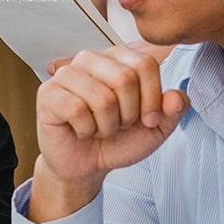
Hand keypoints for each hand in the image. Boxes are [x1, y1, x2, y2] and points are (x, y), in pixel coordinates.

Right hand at [30, 44, 185, 221]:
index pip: (146, 64)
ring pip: (102, 98)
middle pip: (125, 79)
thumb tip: (176, 97)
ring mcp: (67, 74)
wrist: (87, 165)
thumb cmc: (118, 140)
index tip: (148, 119)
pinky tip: (81, 130)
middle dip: (128, 114)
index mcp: (118, 58)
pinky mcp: (47, 93)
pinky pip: (77, 110)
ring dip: (106, 126)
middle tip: (118, 124)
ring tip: (99, 127)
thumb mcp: (156, 128)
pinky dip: (86, 130)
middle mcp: (91, 59)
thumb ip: (173, 110)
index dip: (152, 99)